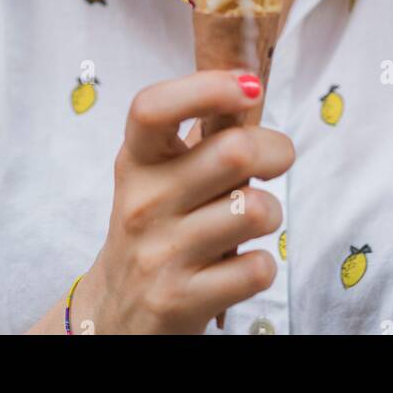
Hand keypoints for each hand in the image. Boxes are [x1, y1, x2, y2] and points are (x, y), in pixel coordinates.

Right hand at [83, 69, 293, 333]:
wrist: (117, 312)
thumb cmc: (157, 224)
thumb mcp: (161, 173)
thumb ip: (202, 132)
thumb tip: (249, 80)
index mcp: (137, 160)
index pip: (153, 107)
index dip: (207, 87)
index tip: (249, 87)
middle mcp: (143, 203)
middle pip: (235, 152)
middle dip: (276, 151)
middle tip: (274, 162)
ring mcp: (160, 254)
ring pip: (256, 210)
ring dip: (271, 213)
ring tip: (251, 219)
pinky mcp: (181, 301)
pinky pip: (257, 268)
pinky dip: (263, 264)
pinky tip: (240, 265)